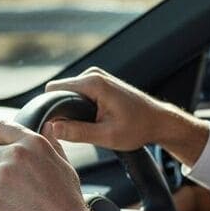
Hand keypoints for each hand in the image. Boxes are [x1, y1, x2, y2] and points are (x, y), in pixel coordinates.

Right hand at [43, 67, 209, 165]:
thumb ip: (77, 132)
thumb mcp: (106, 136)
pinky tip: (94, 120)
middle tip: (77, 131)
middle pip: (59, 92)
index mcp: (92, 82)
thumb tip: (51, 129)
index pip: (53, 90)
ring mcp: (96, 77)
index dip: (51, 109)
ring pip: (68, 94)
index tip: (56, 127)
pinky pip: (78, 94)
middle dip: (63, 111)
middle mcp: (92, 74)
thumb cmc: (138, 128)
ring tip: (90, 126)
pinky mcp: (99, 83)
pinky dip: (80, 108)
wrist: (159, 121)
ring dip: (73, 111)